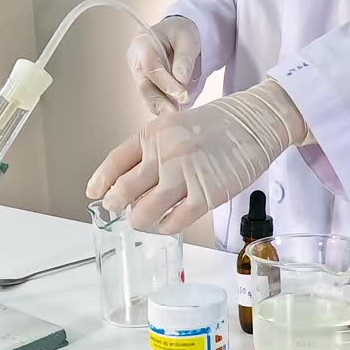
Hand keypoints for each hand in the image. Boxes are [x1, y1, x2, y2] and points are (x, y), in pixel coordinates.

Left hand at [86, 79, 307, 234]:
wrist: (255, 123)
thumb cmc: (217, 124)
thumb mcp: (175, 125)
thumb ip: (153, 148)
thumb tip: (133, 179)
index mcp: (153, 134)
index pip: (115, 162)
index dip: (101, 181)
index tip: (94, 194)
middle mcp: (164, 155)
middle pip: (124, 190)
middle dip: (116, 205)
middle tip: (118, 210)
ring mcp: (185, 176)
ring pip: (145, 212)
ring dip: (139, 220)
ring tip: (144, 219)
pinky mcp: (207, 195)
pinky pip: (175, 221)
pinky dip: (166, 226)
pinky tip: (167, 223)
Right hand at [128, 16, 200, 115]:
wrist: (176, 35)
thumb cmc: (180, 33)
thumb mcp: (187, 38)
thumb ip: (184, 58)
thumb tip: (181, 80)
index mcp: (143, 44)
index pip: (151, 67)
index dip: (166, 83)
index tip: (183, 95)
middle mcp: (136, 61)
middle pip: (144, 86)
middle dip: (160, 102)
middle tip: (175, 115)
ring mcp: (139, 75)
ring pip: (147, 96)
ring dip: (161, 109)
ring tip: (176, 118)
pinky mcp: (146, 86)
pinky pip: (152, 100)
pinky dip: (162, 109)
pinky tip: (173, 116)